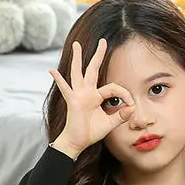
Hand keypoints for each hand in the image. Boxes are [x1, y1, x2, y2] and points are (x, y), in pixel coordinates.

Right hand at [49, 38, 134, 158]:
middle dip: (99, 55)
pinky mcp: (72, 101)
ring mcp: (78, 95)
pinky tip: (52, 70)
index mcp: (96, 96)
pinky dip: (58, 80)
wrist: (77, 143)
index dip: (124, 94)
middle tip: (103, 41)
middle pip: (93, 69)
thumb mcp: (110, 123)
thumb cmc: (91, 133)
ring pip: (78, 72)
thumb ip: (121, 115)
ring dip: (77, 58)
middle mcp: (86, 92)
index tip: (130, 105)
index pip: (113, 87)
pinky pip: (65, 88)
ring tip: (76, 45)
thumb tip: (132, 107)